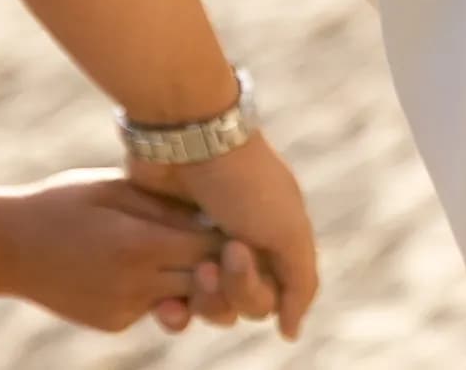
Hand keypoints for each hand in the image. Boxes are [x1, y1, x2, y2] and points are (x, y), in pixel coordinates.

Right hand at [0, 169, 219, 332]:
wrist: (8, 245)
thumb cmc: (64, 200)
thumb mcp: (114, 188)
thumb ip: (164, 207)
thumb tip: (213, 218)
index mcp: (138, 245)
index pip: (211, 250)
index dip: (229, 236)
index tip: (235, 218)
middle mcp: (135, 286)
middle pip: (204, 282)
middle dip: (218, 263)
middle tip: (224, 236)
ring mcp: (124, 311)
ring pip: (183, 299)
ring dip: (191, 277)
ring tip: (182, 246)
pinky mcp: (113, 324)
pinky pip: (153, 306)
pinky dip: (158, 286)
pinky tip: (141, 260)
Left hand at [128, 133, 318, 340]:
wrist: (186, 134)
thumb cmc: (243, 181)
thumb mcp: (288, 229)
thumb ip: (300, 282)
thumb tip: (289, 332)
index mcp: (271, 240)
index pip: (268, 300)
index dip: (254, 290)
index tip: (236, 251)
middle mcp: (239, 244)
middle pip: (237, 306)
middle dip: (227, 292)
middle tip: (210, 259)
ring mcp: (200, 244)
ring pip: (206, 306)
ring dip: (201, 299)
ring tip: (192, 268)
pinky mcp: (166, 242)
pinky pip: (172, 297)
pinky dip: (171, 308)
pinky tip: (165, 304)